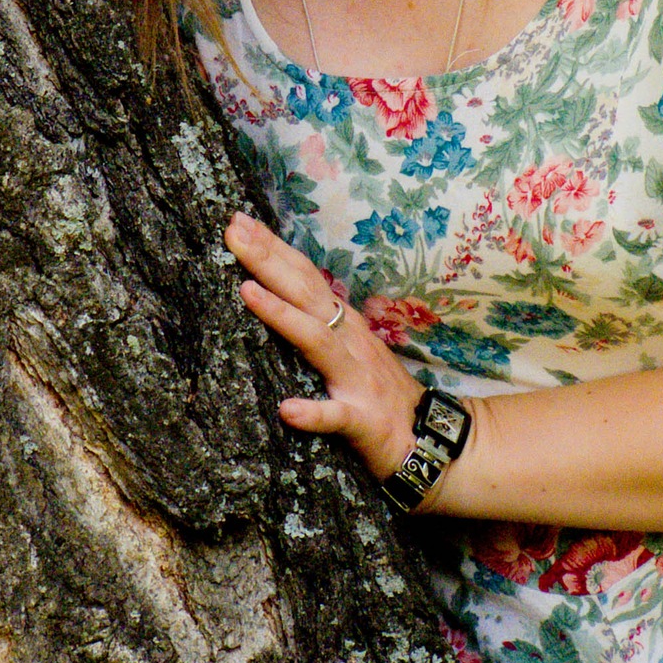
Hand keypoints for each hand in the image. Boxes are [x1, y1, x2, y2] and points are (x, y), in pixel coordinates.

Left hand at [224, 211, 425, 482]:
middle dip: (269, 261)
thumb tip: (277, 292)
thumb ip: (319, 323)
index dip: (275, 249)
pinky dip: (313, 413)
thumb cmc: (379, 394)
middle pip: (306, 294)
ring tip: (247, 292)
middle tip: (235, 232)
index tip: (240, 222)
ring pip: (317, 342)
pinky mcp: (362, 421)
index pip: (305, 278)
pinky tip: (288, 409)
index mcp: (344, 325)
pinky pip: (337, 416)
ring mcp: (357, 380)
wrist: (428, 440)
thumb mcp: (350, 349)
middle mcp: (350, 342)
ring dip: (283, 316)